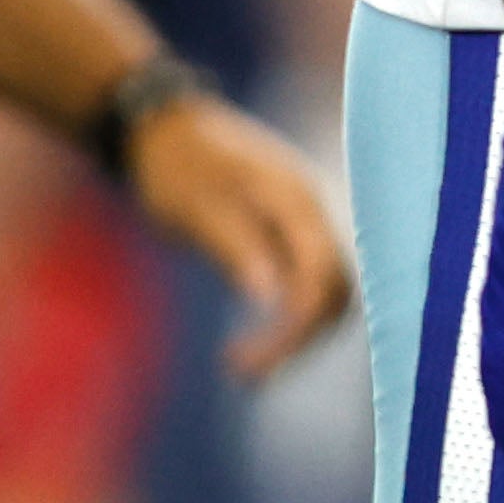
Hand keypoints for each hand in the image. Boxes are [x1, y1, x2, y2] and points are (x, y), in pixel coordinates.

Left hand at [120, 88, 355, 378]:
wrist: (168, 128)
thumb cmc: (177, 166)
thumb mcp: (196, 207)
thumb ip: (236, 245)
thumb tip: (271, 297)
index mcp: (300, 203)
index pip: (320, 280)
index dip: (293, 332)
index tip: (245, 366)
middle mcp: (318, 212)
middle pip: (335, 292)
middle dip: (297, 342)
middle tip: (244, 374)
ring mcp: (311, 221)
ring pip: (327, 290)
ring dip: (296, 333)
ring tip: (246, 366)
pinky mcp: (295, 231)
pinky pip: (310, 280)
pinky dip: (291, 314)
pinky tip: (257, 334)